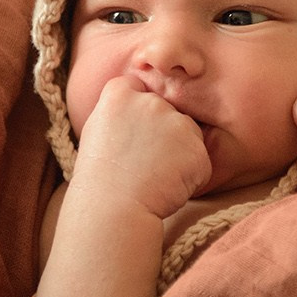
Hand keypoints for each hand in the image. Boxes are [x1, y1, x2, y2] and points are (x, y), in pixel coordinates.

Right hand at [74, 78, 210, 218]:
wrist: (113, 209)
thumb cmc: (99, 178)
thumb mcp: (96, 131)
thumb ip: (120, 110)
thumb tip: (137, 99)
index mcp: (120, 94)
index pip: (138, 87)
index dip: (138, 111)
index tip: (131, 134)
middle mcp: (151, 102)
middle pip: (168, 111)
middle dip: (163, 132)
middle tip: (143, 161)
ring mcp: (177, 124)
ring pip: (188, 134)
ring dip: (180, 153)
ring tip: (155, 176)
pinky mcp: (197, 149)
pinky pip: (200, 161)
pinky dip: (191, 176)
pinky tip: (168, 186)